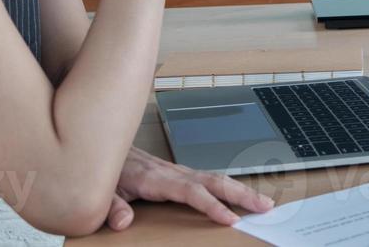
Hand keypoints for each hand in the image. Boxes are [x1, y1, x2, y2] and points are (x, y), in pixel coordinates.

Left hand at [102, 147, 274, 230]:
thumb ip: (113, 207)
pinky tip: (240, 194)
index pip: (191, 191)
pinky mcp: (179, 173)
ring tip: (263, 201)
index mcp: (156, 178)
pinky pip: (210, 179)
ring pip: (216, 178)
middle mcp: (172, 172)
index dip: (212, 205)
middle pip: (214, 181)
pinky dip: (229, 186)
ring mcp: (178, 171)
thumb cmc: (107, 172)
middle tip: (265, 206)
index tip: (231, 218)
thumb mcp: (104, 191)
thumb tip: (124, 221)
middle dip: (242, 193)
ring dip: (241, 189)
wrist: (103, 147)